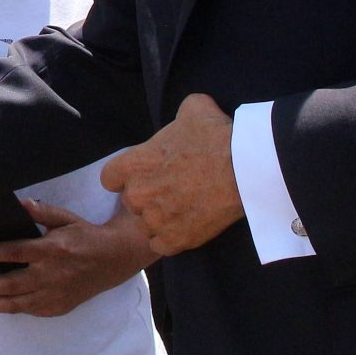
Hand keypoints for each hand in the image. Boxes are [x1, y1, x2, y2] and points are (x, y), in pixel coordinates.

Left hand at [0, 200, 156, 315]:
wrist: (114, 260)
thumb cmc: (85, 236)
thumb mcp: (65, 218)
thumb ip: (41, 211)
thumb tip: (19, 204)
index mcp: (53, 249)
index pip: (15, 253)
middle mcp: (53, 275)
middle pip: (10, 284)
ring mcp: (55, 295)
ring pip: (16, 304)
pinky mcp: (58, 307)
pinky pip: (27, 310)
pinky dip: (7, 307)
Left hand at [101, 94, 245, 254]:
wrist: (245, 170)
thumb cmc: (216, 137)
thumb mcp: (192, 109)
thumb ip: (177, 117)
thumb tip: (185, 119)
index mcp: (133, 165)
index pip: (110, 178)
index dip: (126, 177)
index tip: (144, 175)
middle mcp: (138, 195)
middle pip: (131, 202)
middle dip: (147, 197)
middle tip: (171, 190)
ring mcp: (155, 221)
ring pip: (146, 225)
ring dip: (159, 219)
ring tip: (183, 209)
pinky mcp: (175, 240)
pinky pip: (161, 245)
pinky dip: (171, 239)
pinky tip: (186, 227)